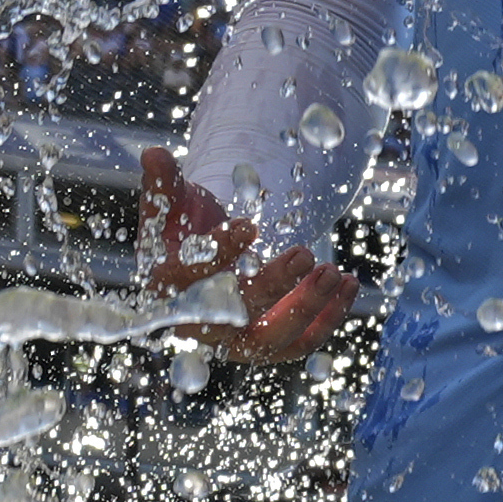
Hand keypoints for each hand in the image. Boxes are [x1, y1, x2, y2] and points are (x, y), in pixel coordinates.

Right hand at [140, 146, 356, 360]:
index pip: (189, 277)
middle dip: (271, 285)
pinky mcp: (263, 347)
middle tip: (304, 253)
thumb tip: (154, 154)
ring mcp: (231, 343)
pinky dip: (326, 319)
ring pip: (268, 338)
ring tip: (335, 273)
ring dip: (306, 308)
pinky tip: (348, 287)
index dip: (220, 252)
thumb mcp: (173, 206)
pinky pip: (297, 344)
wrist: (201, 268)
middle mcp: (195, 325)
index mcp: (166, 289)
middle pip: (232, 314)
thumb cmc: (185, 233)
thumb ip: (163, 184)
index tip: (251, 225)